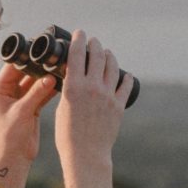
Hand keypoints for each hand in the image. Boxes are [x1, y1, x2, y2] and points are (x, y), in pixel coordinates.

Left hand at [0, 58, 57, 172]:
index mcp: (0, 88)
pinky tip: (63, 82)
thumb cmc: (9, 137)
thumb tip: (51, 77)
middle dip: (40, 66)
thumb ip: (36, 93)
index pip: (14, 66)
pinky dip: (52, 89)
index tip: (42, 50)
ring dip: (48, 77)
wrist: (13, 158)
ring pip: (36, 82)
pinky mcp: (31, 107)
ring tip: (63, 69)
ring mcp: (21, 99)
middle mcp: (9, 91)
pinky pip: (42, 93)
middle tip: (56, 58)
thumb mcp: (22, 112)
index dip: (27, 57)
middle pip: (27, 72)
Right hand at [54, 29, 131, 184]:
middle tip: (93, 41)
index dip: (79, 40)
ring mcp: (107, 96)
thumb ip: (68, 90)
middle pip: (97, 56)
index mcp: (74, 87)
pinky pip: (124, 86)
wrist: (86, 155)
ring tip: (107, 53)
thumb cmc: (67, 135)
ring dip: (109, 56)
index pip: (77, 54)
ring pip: (112, 67)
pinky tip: (126, 75)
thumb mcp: (61, 107)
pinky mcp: (118, 106)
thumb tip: (72, 78)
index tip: (80, 33)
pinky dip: (125, 78)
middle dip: (95, 44)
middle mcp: (92, 87)